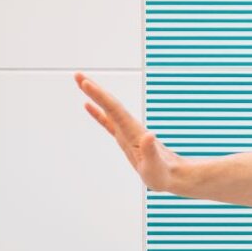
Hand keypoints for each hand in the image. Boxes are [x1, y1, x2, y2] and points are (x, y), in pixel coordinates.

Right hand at [76, 73, 178, 191]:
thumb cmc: (164, 174)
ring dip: (95, 96)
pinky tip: (89, 105)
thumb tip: (149, 135)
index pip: (114, 110)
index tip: (87, 84)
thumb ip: (151, 152)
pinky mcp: (125, 139)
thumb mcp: (155, 166)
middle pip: (110, 104)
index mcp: (134, 132)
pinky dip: (98, 112)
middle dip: (94, 90)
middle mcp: (130, 128)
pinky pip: (108, 122)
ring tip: (81, 82)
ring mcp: (127, 132)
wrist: (173, 175)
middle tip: (78, 75)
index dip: (100, 96)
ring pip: (108, 109)